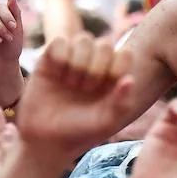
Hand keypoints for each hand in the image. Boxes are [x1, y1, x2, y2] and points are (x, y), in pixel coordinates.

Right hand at [14, 34, 135, 157]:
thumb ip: (121, 103)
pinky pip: (59, 41)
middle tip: (86, 88)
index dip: (117, 68)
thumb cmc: (80, 131)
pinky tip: (57, 75)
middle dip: (97, 66)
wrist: (47, 138)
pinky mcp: (50, 58)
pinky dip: (60, 57)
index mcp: (112, 76)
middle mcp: (94, 63)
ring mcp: (72, 58)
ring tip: (72, 84)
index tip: (107, 88)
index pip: (125, 54)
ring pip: (83, 38)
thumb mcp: (106, 122)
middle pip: (105, 44)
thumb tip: (129, 80)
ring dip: (79, 62)